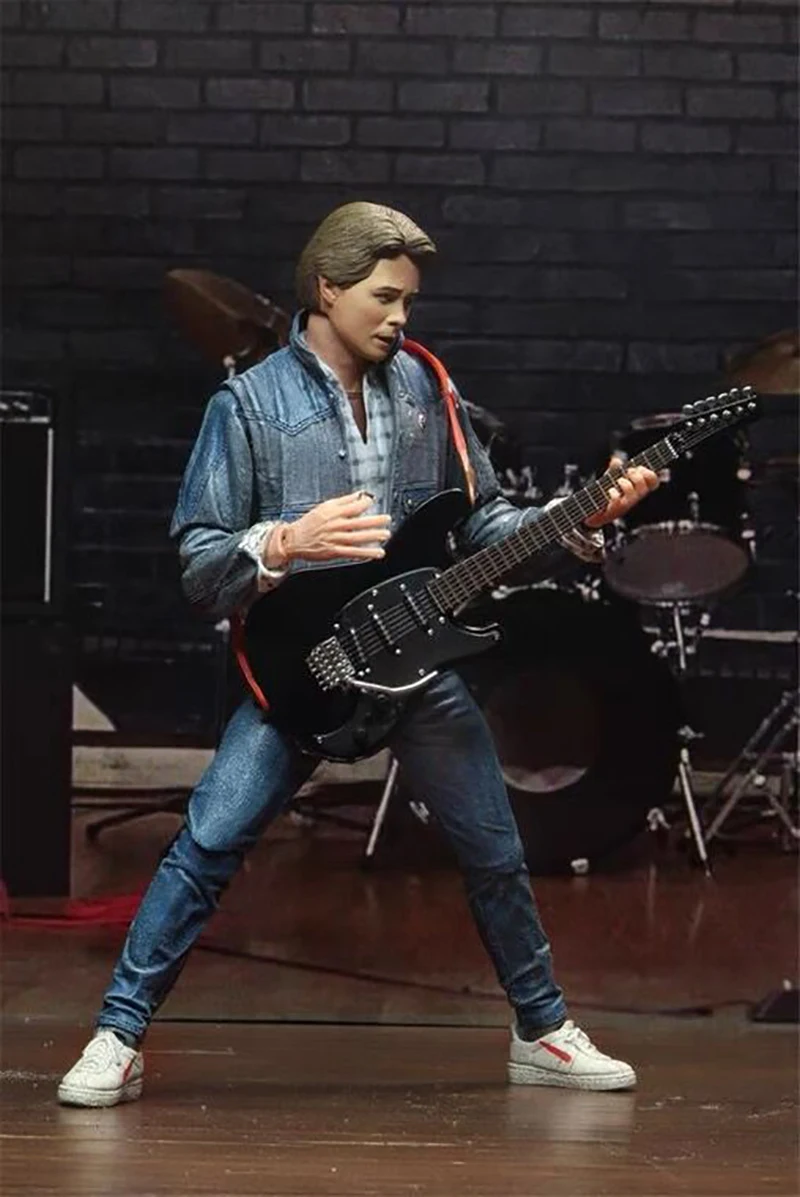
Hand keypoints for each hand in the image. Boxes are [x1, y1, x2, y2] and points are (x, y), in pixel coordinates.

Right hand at [268, 491, 390, 564]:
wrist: (294, 540)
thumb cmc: (309, 523)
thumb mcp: (324, 507)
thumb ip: (343, 501)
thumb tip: (359, 494)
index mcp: (333, 512)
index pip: (353, 506)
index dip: (365, 504)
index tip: (373, 502)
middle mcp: (335, 525)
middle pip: (358, 522)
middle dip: (374, 521)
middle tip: (387, 519)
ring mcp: (335, 539)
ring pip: (357, 538)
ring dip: (373, 536)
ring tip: (385, 535)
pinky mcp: (334, 551)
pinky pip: (353, 552)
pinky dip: (366, 553)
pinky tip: (376, 553)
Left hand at [583, 458, 658, 528]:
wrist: (589, 514)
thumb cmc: (603, 496)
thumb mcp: (609, 480)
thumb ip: (613, 470)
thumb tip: (616, 460)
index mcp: (635, 491)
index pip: (652, 484)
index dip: (651, 475)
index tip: (640, 467)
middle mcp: (631, 500)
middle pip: (644, 489)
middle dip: (638, 478)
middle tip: (629, 471)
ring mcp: (622, 507)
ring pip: (632, 497)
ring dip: (627, 485)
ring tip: (619, 480)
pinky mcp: (611, 512)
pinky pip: (617, 503)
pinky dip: (615, 494)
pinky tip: (610, 490)